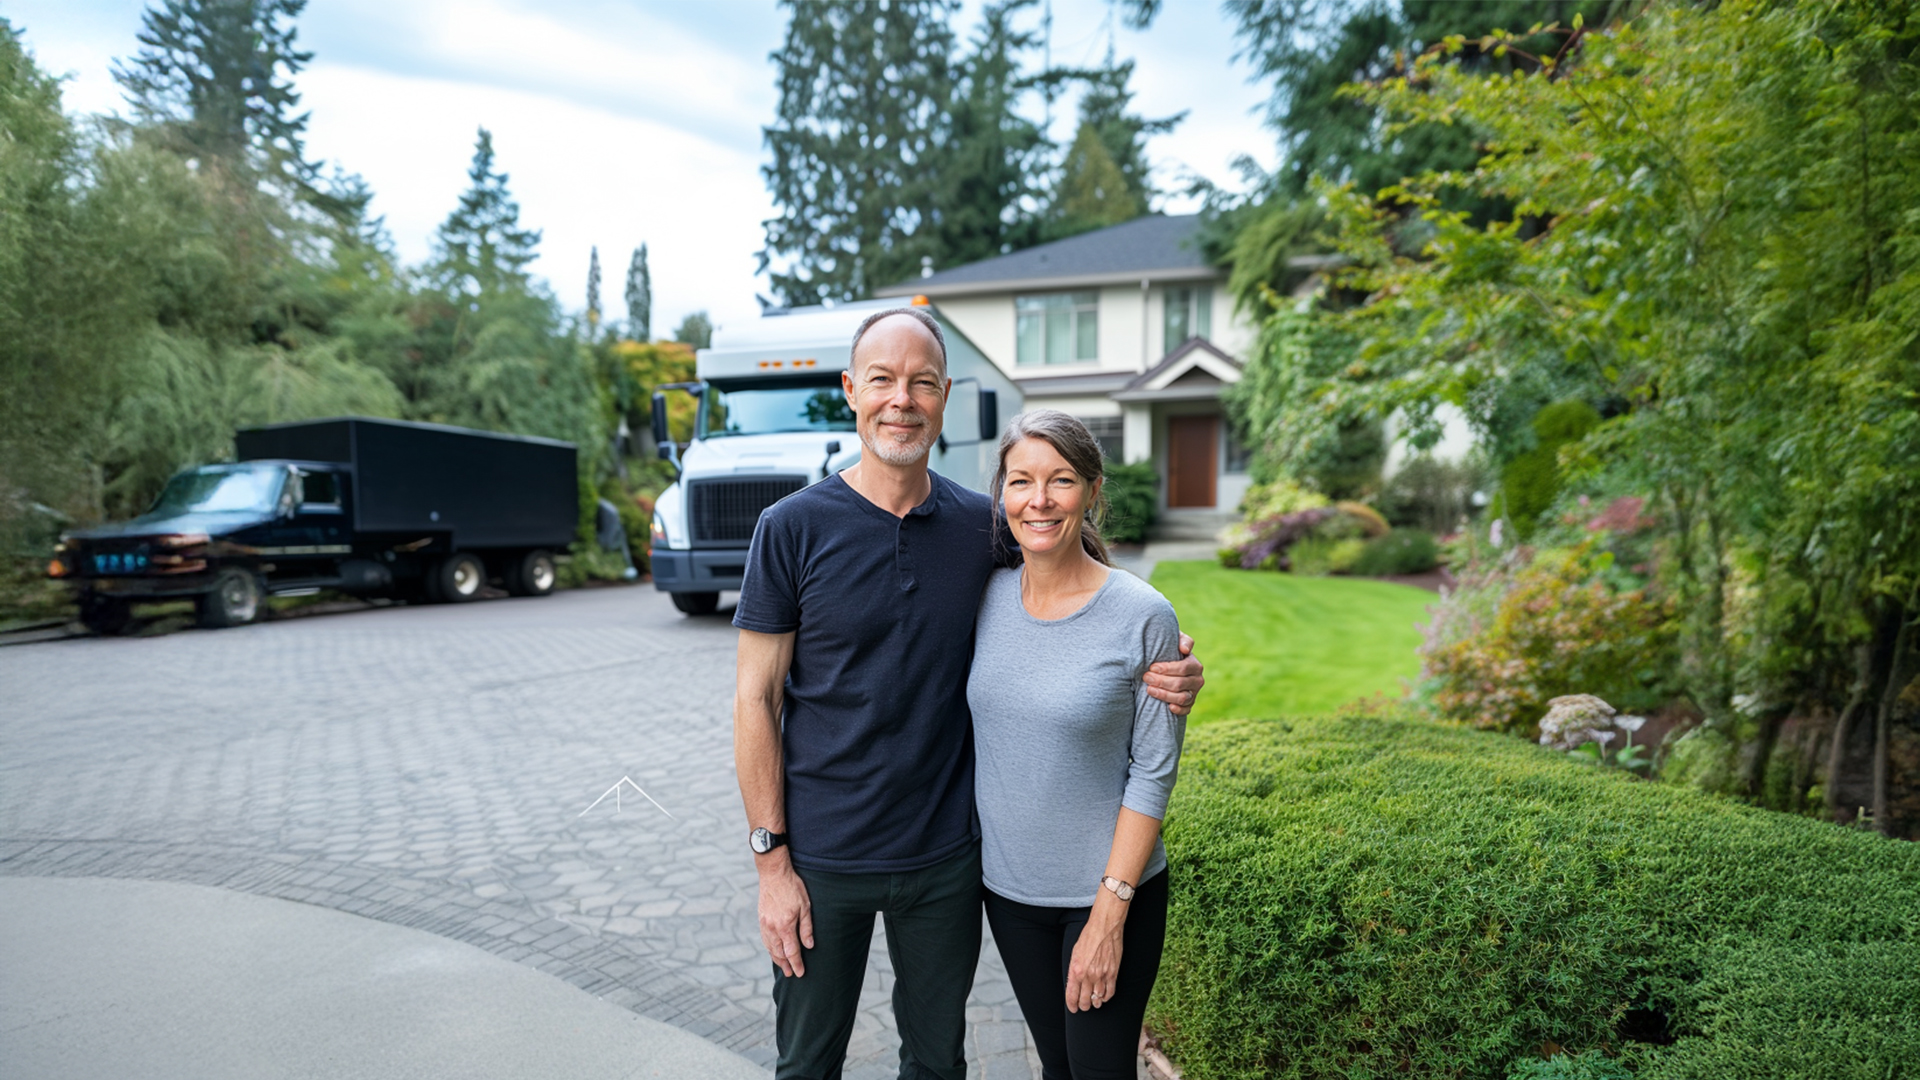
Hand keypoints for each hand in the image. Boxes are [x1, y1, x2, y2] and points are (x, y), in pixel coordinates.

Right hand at [757, 858, 813, 977]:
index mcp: (785, 926)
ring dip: (776, 959)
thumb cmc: (792, 887)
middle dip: (786, 965)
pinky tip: (773, 951)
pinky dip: (769, 948)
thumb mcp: (805, 906)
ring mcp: (765, 924)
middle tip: (791, 974)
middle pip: (779, 953)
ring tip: (783, 967)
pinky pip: (764, 939)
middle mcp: (773, 928)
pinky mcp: (761, 919)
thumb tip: (809, 945)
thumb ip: (806, 927)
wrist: (773, 873)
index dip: (796, 964)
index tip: (800, 973)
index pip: (792, 951)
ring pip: (770, 947)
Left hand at [1065, 901, 1125, 1012]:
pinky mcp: (1113, 973)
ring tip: (1093, 1004)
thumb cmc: (1088, 937)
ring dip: (1095, 1003)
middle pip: (1085, 1000)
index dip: (1072, 1004)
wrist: (1105, 927)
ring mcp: (1102, 975)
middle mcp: (1088, 975)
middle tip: (1083, 1007)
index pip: (1072, 995)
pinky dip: (1106, 997)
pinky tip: (1103, 997)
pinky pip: (1110, 992)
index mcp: (1076, 970)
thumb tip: (1074, 983)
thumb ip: (1074, 969)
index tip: (1073, 1008)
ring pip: (1098, 999)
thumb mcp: (1074, 953)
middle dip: (1083, 1006)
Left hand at [1143, 632, 1202, 715]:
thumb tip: (1185, 649)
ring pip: (1182, 698)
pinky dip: (1178, 710)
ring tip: (1149, 690)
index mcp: (1195, 665)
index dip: (1166, 669)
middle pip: (1179, 684)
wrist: (1168, 663)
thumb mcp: (1176, 640)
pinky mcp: (1189, 704)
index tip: (1152, 667)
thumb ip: (1183, 640)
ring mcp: (1194, 693)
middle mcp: (1198, 680)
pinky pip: (1186, 710)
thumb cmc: (1170, 650)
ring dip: (1164, 695)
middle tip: (1146, 677)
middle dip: (1161, 681)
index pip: (1182, 668)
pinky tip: (1168, 707)